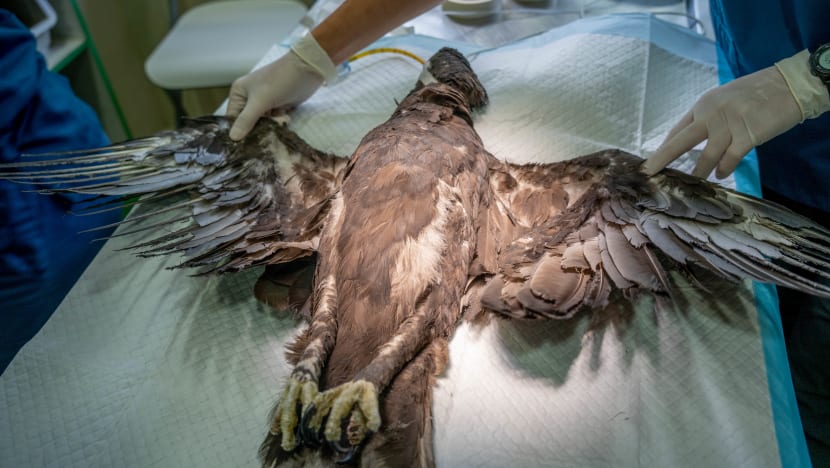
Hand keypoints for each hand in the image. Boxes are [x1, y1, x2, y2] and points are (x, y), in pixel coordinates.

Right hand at [226, 33, 336, 140]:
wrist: (307, 70)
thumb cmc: (279, 81)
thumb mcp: (260, 101)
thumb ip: (246, 120)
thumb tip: (232, 138)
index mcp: (239, 93)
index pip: (233, 118)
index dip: (238, 130)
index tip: (245, 143)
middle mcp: (249, 98)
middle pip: (248, 123)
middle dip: (258, 128)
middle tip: (268, 131)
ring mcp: (264, 103)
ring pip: (262, 124)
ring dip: (271, 125)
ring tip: (281, 119)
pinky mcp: (278, 107)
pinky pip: (274, 121)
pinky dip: (279, 122)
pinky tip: (286, 118)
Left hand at [643, 50, 829, 178]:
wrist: (789, 84)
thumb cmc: (757, 92)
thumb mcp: (725, 99)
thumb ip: (709, 118)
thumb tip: (695, 139)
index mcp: (704, 104)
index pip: (677, 129)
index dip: (664, 148)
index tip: (651, 162)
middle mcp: (711, 114)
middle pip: (680, 141)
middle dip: (662, 159)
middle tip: (649, 173)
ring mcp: (729, 125)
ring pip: (706, 156)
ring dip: (699, 172)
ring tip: (694, 182)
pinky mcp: (747, 135)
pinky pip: (730, 159)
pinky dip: (724, 169)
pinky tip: (721, 175)